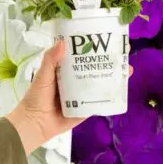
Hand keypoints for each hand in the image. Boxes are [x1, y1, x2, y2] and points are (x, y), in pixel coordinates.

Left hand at [5, 40, 132, 154]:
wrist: (35, 123)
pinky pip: (100, 102)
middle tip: (122, 54)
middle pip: (93, 69)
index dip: (92, 49)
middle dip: (108, 62)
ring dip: (113, 78)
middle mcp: (75, 82)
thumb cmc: (36, 97)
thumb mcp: (43, 75)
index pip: (80, 57)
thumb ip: (51, 60)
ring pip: (100, 85)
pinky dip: (110, 97)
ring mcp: (82, 96)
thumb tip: (63, 42)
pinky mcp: (86, 109)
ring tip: (127, 69)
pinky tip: (122, 90)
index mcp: (64, 71)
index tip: (105, 40)